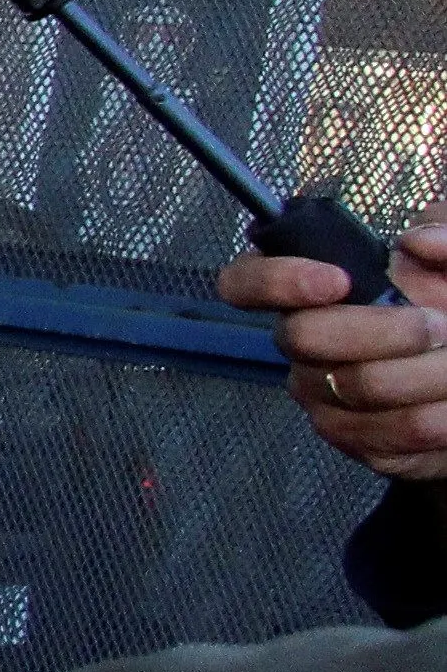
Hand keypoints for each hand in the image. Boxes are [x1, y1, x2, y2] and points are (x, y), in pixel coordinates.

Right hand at [222, 222, 446, 479]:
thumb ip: (443, 231)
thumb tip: (415, 241)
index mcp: (311, 290)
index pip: (244, 282)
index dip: (274, 280)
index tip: (336, 279)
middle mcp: (302, 344)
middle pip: (302, 337)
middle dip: (380, 329)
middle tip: (438, 324)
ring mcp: (323, 396)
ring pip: (357, 387)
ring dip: (427, 374)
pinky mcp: (355, 441)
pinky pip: (386, 436)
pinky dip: (436, 417)